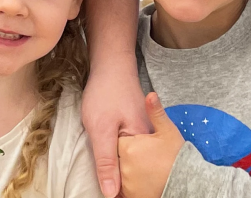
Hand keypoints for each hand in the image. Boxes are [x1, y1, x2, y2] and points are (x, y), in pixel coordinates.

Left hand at [81, 51, 148, 197]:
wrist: (112, 65)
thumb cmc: (105, 93)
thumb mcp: (100, 128)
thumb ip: (106, 160)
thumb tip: (110, 194)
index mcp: (144, 145)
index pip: (132, 180)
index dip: (119, 187)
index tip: (109, 192)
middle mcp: (150, 142)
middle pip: (135, 173)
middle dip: (121, 178)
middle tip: (105, 171)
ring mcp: (147, 135)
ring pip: (134, 164)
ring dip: (121, 167)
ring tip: (109, 160)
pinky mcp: (141, 130)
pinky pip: (135, 153)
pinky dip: (124, 157)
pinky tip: (115, 152)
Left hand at [117, 94, 184, 197]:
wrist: (189, 181)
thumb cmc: (178, 154)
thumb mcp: (168, 130)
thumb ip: (155, 112)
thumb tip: (152, 94)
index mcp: (129, 148)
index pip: (116, 143)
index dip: (121, 141)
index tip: (130, 139)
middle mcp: (125, 168)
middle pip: (116, 159)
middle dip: (123, 156)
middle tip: (140, 154)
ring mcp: (130, 187)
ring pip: (120, 175)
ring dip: (126, 171)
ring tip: (142, 166)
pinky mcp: (136, 197)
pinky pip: (124, 190)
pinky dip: (129, 185)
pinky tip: (141, 177)